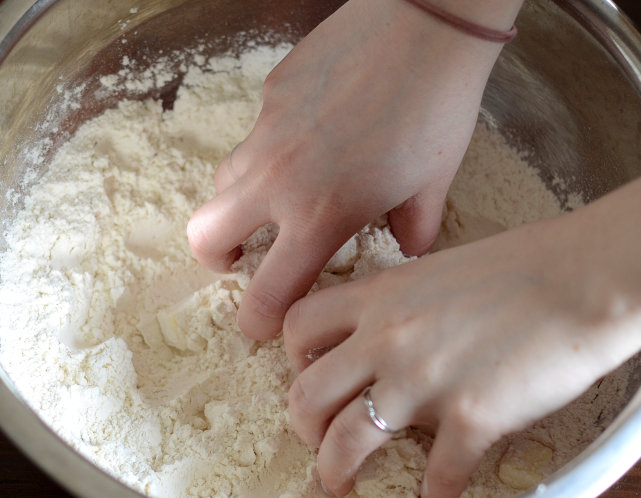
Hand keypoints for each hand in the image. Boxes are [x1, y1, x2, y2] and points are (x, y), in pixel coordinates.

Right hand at [187, 0, 520, 339]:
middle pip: (204, 236)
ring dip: (239, 202)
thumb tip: (406, 251)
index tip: (264, 324)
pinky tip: (311, 135)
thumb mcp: (431, 186)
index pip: (268, 293)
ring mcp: (267, 132)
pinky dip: (270, 150)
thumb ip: (411, 233)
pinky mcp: (270, 94)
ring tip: (276, 196)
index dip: (259, 321)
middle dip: (214, 259)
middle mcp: (278, 179)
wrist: (425, 23)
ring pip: (224, 180)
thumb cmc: (436, 109)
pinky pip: (254, 134)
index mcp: (319, 217)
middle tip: (239, 259)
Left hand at [283, 158, 640, 497]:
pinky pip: (437, 474)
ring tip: (339, 484)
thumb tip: (383, 326)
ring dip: (334, 471)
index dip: (292, 357)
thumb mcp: (436, 268)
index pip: (299, 326)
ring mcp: (421, 383)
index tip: (305, 373)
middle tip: (315, 440)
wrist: (581, 278)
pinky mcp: (468, 419)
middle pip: (305, 394)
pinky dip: (433, 493)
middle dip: (302, 426)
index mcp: (377, 298)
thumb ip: (399, 300)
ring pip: (345, 442)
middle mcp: (385, 341)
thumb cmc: (520, 266)